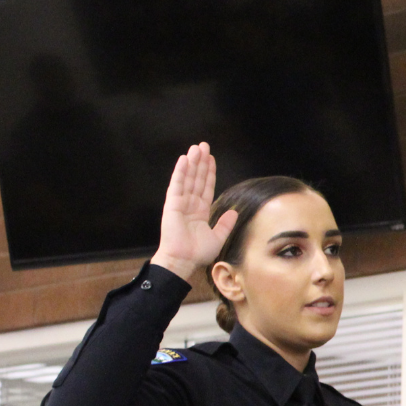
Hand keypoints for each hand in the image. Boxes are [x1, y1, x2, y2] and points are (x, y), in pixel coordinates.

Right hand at [151, 142, 237, 281]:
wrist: (183, 260)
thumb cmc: (197, 253)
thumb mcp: (218, 237)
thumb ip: (225, 224)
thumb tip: (234, 212)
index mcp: (200, 211)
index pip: (206, 187)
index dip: (209, 173)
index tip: (211, 159)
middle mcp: (190, 204)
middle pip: (197, 179)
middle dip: (201, 162)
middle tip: (203, 145)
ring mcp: (180, 203)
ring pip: (188, 178)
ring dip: (192, 162)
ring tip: (196, 147)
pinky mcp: (172, 204)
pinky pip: (177, 185)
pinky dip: (180, 172)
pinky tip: (184, 160)